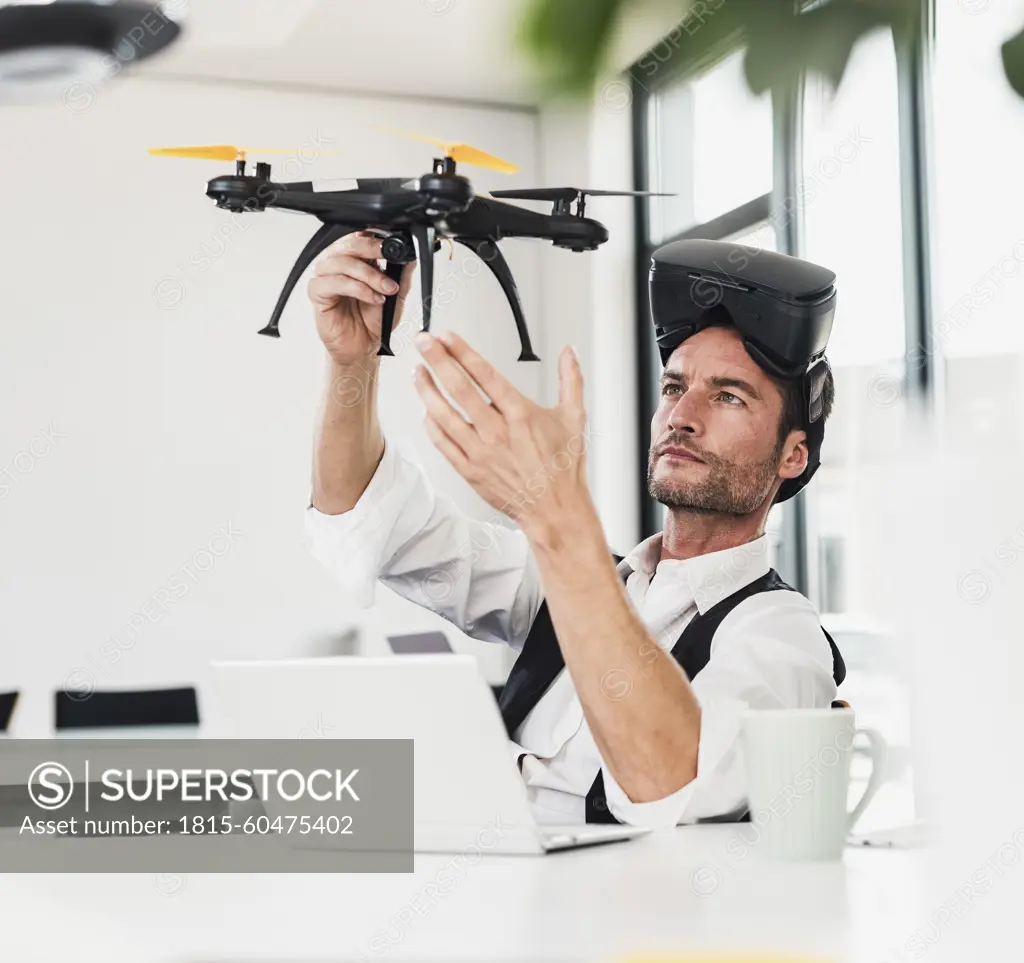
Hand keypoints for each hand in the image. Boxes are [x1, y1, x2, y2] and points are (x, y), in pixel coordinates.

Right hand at [308, 232, 413, 365]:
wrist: (364, 347)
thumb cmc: (373, 321)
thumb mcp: (396, 296)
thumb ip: (402, 276)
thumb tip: (410, 257)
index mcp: (355, 259)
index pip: (359, 236)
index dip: (375, 236)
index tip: (393, 244)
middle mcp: (338, 264)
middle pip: (348, 244)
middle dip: (372, 250)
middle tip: (390, 259)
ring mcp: (325, 277)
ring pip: (341, 262)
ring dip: (368, 275)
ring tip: (385, 290)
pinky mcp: (317, 293)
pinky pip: (333, 282)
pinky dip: (356, 288)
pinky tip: (372, 298)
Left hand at [413, 330, 591, 539]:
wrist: (554, 509)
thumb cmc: (563, 468)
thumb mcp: (574, 418)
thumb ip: (571, 380)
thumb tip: (571, 353)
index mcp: (520, 414)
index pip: (484, 374)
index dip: (462, 351)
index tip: (447, 336)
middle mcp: (497, 432)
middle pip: (459, 389)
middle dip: (437, 361)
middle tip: (423, 343)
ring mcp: (480, 452)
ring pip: (444, 415)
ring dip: (427, 391)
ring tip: (417, 373)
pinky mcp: (470, 471)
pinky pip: (443, 444)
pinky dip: (431, 426)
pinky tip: (426, 411)